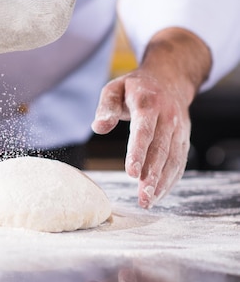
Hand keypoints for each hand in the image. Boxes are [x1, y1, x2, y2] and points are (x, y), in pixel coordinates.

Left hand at [91, 28, 210, 207]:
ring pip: (173, 159)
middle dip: (152, 175)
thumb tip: (98, 126)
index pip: (144, 130)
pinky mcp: (184, 138)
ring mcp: (179, 128)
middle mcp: (168, 116)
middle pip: (161, 149)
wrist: (169, 79)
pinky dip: (171, 180)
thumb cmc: (135, 88)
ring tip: (148, 201)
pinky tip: (159, 194)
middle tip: (143, 197)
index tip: (131, 173)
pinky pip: (179, 161)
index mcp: (148, 103)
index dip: (138, 152)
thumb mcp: (115, 88)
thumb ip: (106, 107)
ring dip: (163, 182)